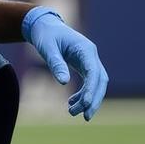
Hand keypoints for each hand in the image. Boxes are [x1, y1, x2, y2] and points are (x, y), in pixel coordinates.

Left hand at [22, 6, 108, 120]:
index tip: (86, 104)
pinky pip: (88, 83)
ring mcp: (89, 61)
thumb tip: (63, 83)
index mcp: (85, 49)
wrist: (45, 26)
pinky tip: (71, 103)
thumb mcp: (47, 48)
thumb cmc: (46, 35)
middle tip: (85, 117)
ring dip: (87, 100)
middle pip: (100, 81)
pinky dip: (82, 94)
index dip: (91, 89)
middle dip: (94, 100)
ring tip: (72, 112)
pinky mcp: (84, 66)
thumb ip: (56, 64)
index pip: (93, 72)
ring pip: (95, 84)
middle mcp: (91, 55)